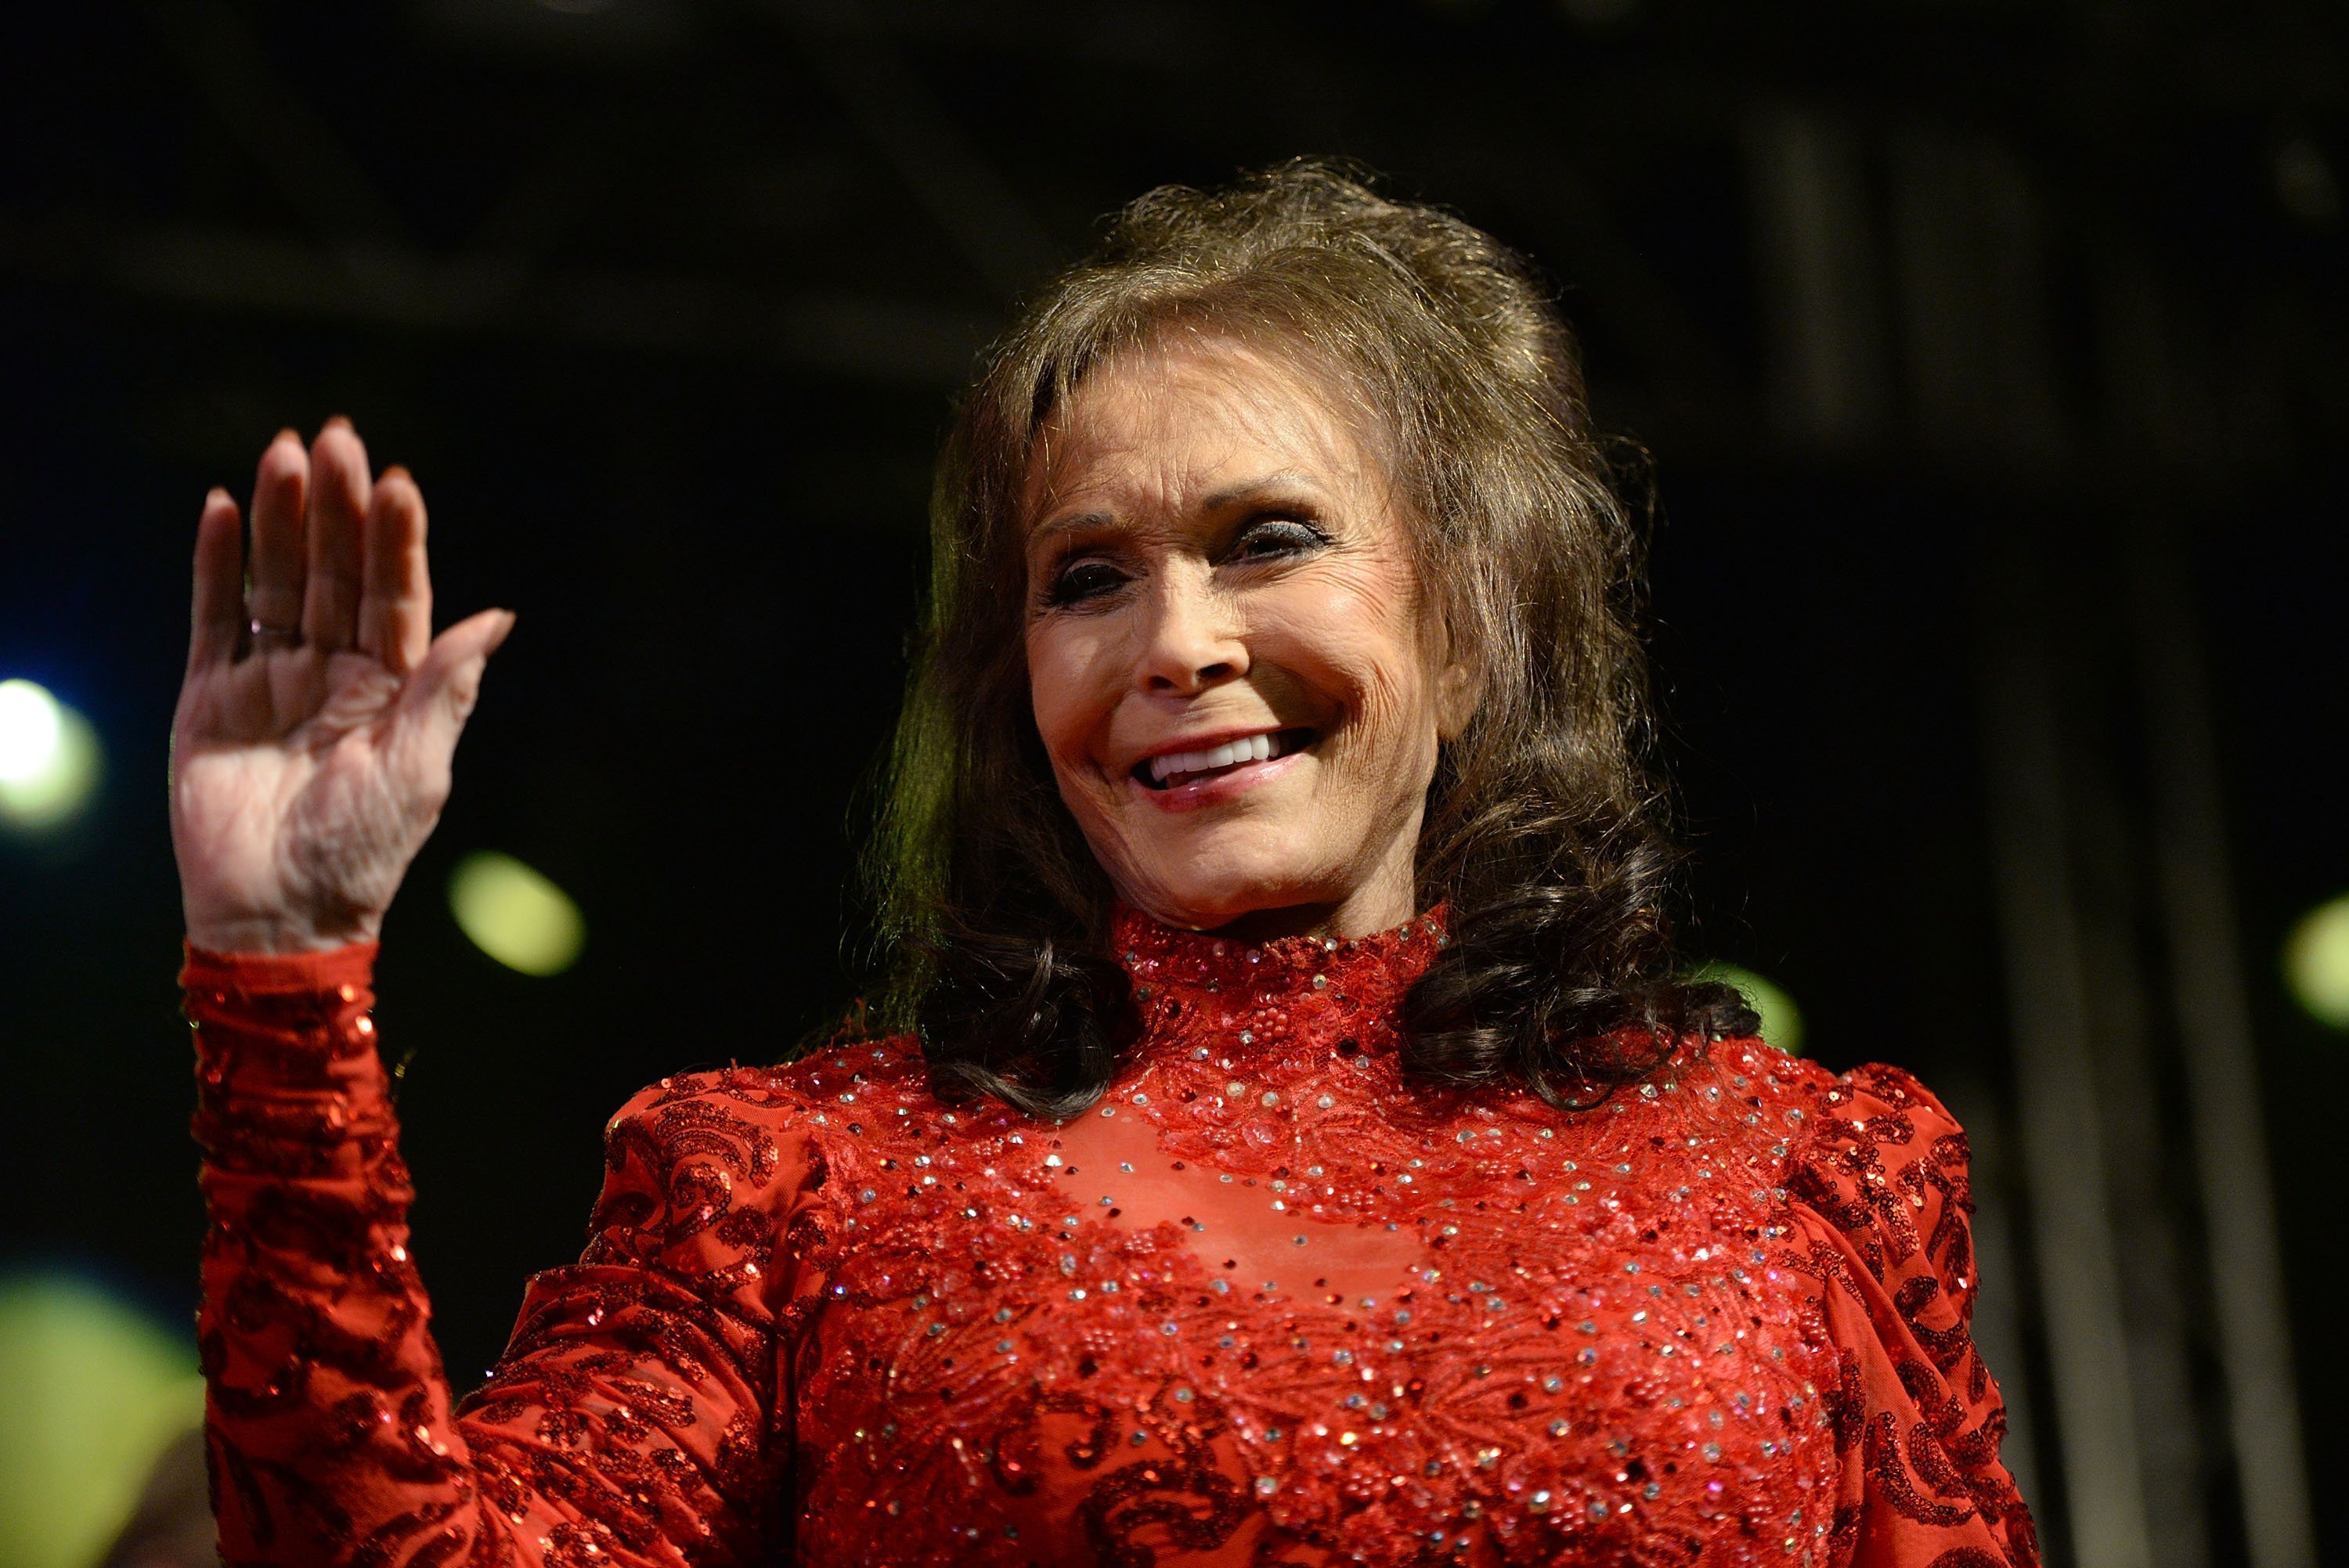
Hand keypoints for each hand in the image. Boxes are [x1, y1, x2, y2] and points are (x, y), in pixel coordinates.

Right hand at [171, 420, 513, 953]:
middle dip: (337, 508)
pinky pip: (214, 617)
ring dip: (282, 519)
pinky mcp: (211, 697)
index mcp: (392, 688)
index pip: (395, 596)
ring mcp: (271, 679)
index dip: (396, 540)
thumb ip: (448, 689)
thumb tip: (501, 618)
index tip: (399, 483)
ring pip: (277, 581)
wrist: (278, 916)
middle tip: (337, 438)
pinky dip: (217, 564)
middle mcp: (334, 673)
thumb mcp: (418, 770)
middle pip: (335, 573)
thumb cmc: (362, 853)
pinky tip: (226, 509)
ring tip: (285, 454)